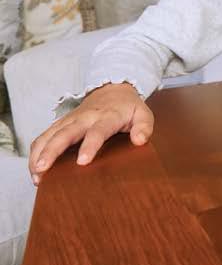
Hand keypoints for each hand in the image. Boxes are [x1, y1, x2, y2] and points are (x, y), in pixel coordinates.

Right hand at [28, 83, 153, 185]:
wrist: (112, 89)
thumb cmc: (128, 107)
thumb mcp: (143, 114)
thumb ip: (144, 127)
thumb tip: (140, 141)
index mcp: (106, 116)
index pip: (97, 131)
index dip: (89, 146)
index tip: (82, 162)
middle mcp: (84, 118)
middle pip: (64, 134)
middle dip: (51, 151)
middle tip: (42, 169)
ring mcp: (69, 120)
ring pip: (48, 135)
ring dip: (39, 154)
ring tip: (35, 175)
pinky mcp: (60, 124)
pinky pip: (43, 136)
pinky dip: (36, 152)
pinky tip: (34, 170)